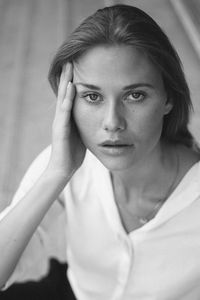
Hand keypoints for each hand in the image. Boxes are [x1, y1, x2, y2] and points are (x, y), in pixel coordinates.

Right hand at [47, 63, 85, 179]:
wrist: (63, 168)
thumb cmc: (73, 152)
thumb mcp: (81, 133)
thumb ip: (84, 123)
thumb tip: (95, 117)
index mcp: (67, 117)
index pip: (70, 95)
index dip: (73, 81)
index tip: (78, 66)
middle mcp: (61, 116)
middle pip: (64, 92)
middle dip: (67, 76)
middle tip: (71, 59)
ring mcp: (60, 122)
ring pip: (63, 97)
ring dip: (66, 81)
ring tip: (69, 66)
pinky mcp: (60, 129)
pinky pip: (65, 111)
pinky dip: (68, 98)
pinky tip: (71, 86)